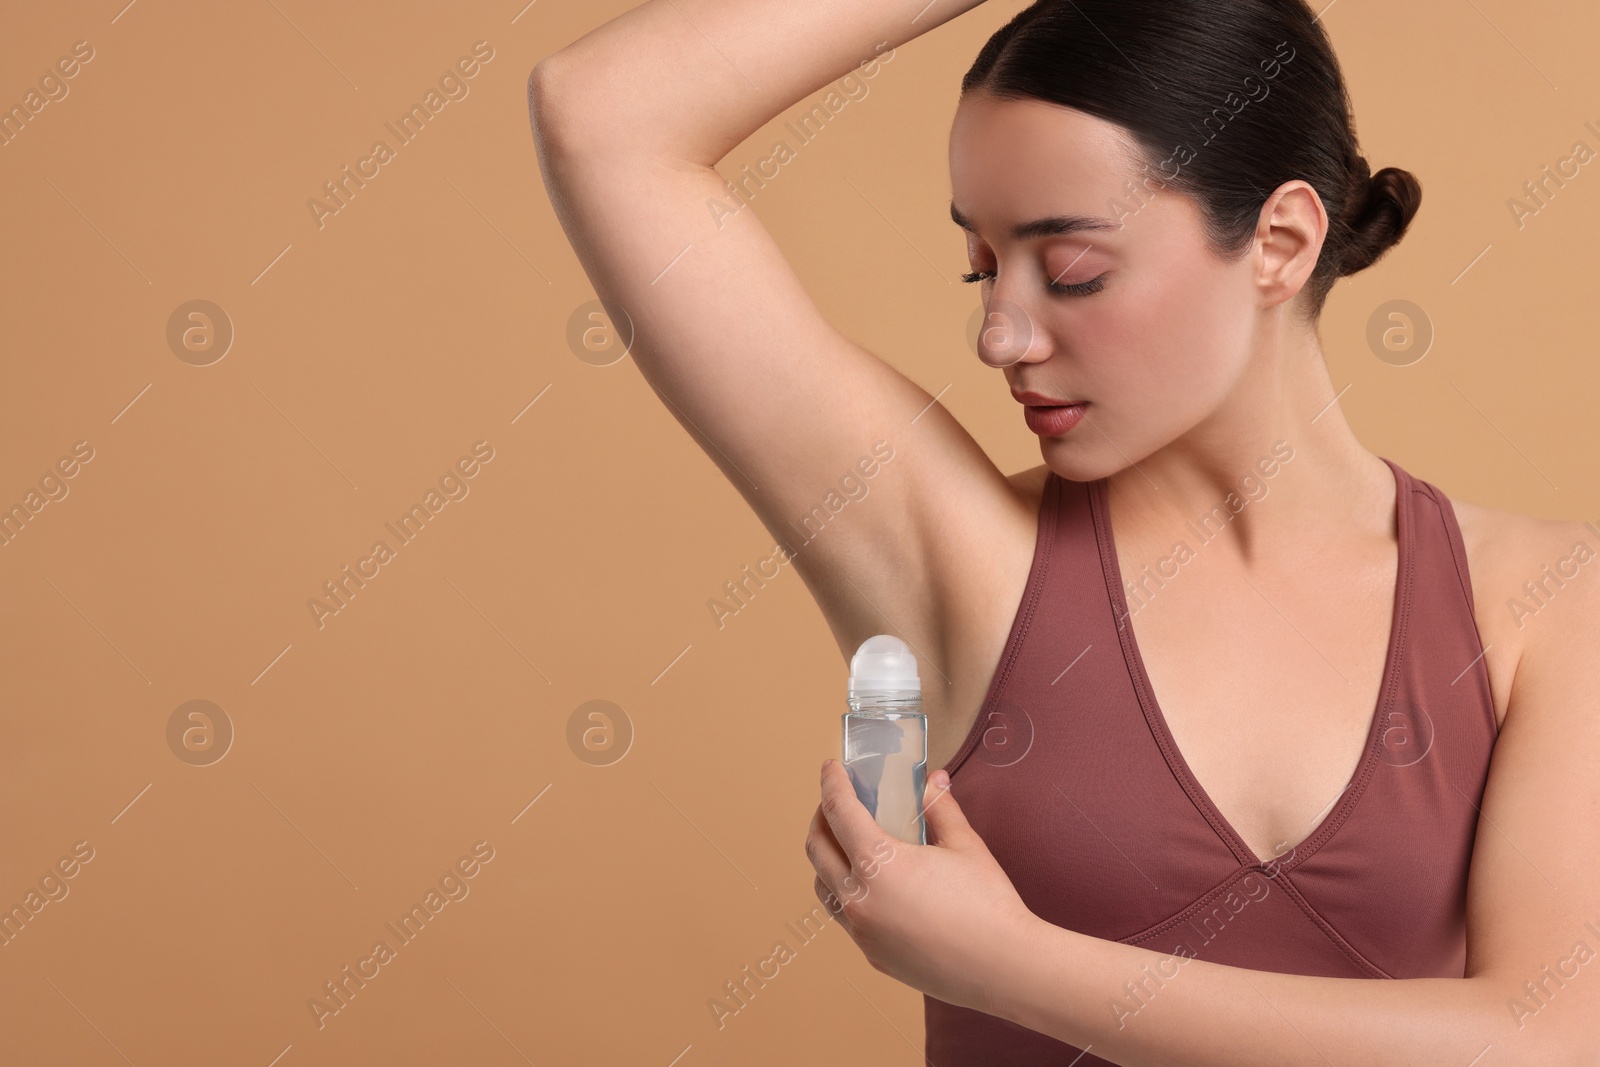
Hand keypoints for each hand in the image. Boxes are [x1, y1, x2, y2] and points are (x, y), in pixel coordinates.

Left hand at [805, 759, 1038, 1016]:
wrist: (1005, 968)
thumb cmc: (988, 906)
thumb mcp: (965, 846)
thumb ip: (940, 809)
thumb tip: (934, 782)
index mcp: (878, 863)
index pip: (839, 811)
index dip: (832, 783)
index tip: (831, 768)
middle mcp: (860, 899)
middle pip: (817, 848)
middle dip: (821, 818)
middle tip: (836, 802)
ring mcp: (862, 931)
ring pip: (823, 886)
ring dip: (826, 858)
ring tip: (845, 842)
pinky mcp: (873, 954)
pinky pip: (844, 916)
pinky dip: (845, 892)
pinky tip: (870, 884)